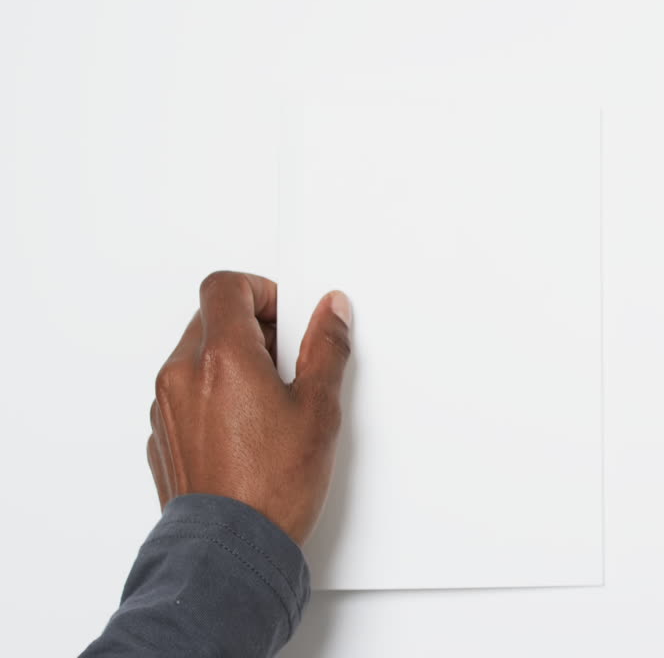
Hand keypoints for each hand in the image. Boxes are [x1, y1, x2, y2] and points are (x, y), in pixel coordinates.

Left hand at [146, 271, 352, 544]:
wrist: (230, 549)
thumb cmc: (272, 487)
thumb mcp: (319, 409)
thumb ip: (325, 348)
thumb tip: (330, 312)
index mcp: (222, 356)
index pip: (225, 285)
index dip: (260, 291)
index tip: (285, 317)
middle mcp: (182, 375)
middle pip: (210, 319)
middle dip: (250, 330)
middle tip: (286, 364)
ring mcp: (166, 407)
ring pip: (196, 358)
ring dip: (230, 364)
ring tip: (269, 404)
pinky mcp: (161, 437)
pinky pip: (185, 395)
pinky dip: (212, 398)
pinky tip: (247, 432)